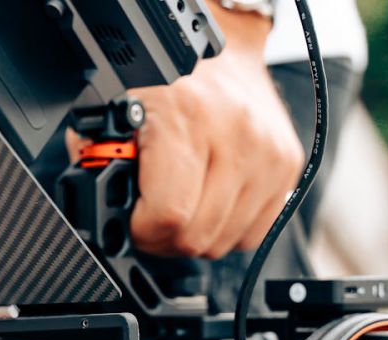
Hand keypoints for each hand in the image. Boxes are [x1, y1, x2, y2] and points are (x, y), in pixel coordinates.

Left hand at [67, 4, 303, 258]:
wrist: (224, 51)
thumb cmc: (169, 79)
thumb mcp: (118, 109)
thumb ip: (100, 158)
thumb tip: (100, 207)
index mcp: (187, 116)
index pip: (169, 214)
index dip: (142, 231)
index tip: (132, 222)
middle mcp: (236, 135)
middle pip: (198, 237)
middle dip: (166, 238)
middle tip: (152, 217)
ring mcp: (268, 153)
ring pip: (226, 242)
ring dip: (198, 235)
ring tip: (182, 205)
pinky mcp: (287, 165)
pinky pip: (255, 232)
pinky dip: (228, 229)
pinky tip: (211, 202)